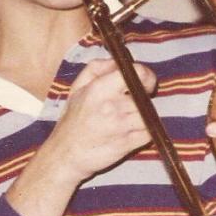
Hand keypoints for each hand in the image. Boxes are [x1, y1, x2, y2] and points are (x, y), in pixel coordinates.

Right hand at [7, 58, 156, 215]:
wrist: (65, 155)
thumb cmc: (73, 120)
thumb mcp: (78, 88)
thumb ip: (98, 68)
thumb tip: (119, 60)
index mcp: (100, 88)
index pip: (137, 73)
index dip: (146, 75)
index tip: (144, 81)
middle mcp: (112, 106)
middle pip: (145, 96)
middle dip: (142, 99)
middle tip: (132, 103)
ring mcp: (121, 126)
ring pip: (148, 114)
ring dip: (143, 117)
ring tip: (127, 120)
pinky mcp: (128, 144)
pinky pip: (149, 133)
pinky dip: (144, 132)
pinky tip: (129, 133)